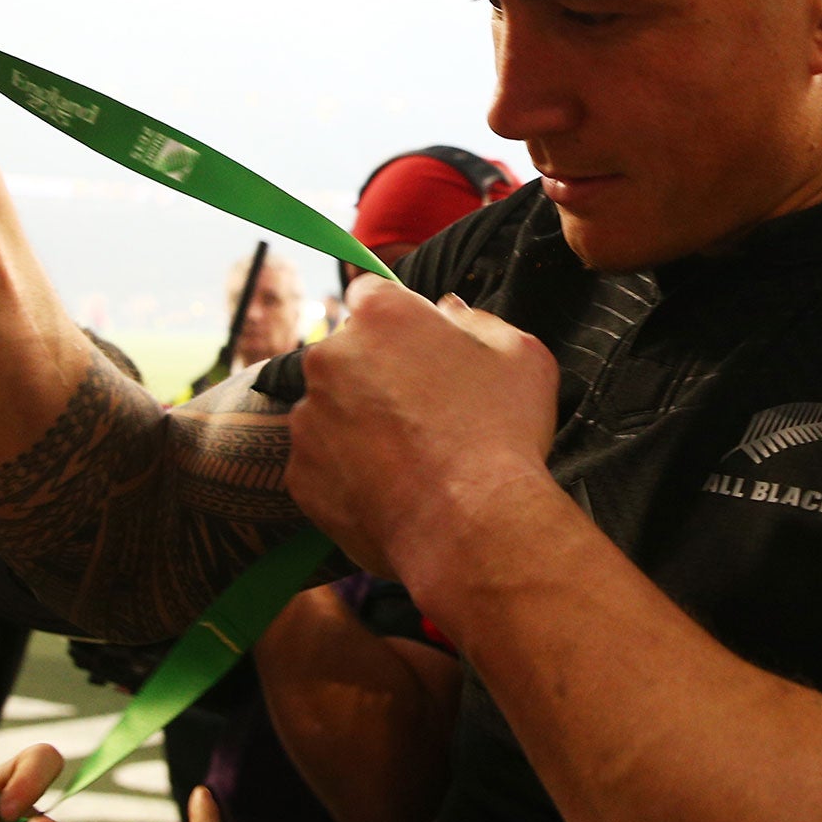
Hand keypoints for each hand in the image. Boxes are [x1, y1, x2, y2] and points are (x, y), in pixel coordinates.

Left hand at [285, 278, 559, 595]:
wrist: (471, 527)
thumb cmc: (502, 435)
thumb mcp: (520, 355)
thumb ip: (478, 319)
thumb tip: (450, 310)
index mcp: (381, 315)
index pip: (371, 293)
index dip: (395, 320)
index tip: (414, 347)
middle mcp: (330, 357)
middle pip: (346, 354)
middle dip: (375, 375)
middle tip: (421, 413)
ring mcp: (308, 417)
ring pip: (330, 410)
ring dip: (357, 424)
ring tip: (409, 459)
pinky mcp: (300, 473)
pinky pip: (321, 463)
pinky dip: (347, 473)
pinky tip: (390, 489)